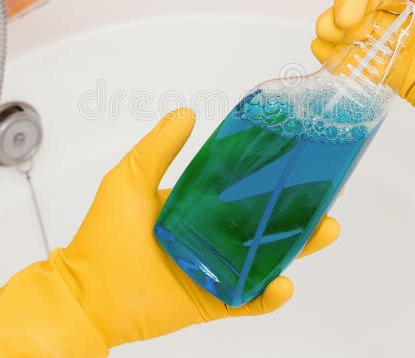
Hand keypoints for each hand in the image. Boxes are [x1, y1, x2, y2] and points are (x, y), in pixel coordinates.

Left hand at [0, 108, 338, 355]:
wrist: (85, 294)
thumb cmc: (102, 236)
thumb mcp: (129, 180)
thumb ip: (158, 148)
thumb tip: (186, 113)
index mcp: (198, 206)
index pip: (245, 188)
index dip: (274, 176)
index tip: (302, 159)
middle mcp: (213, 236)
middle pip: (267, 222)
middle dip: (300, 210)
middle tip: (329, 196)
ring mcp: (216, 269)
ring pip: (267, 258)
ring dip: (298, 247)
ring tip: (323, 230)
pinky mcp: (213, 301)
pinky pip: (250, 300)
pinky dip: (270, 294)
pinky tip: (284, 283)